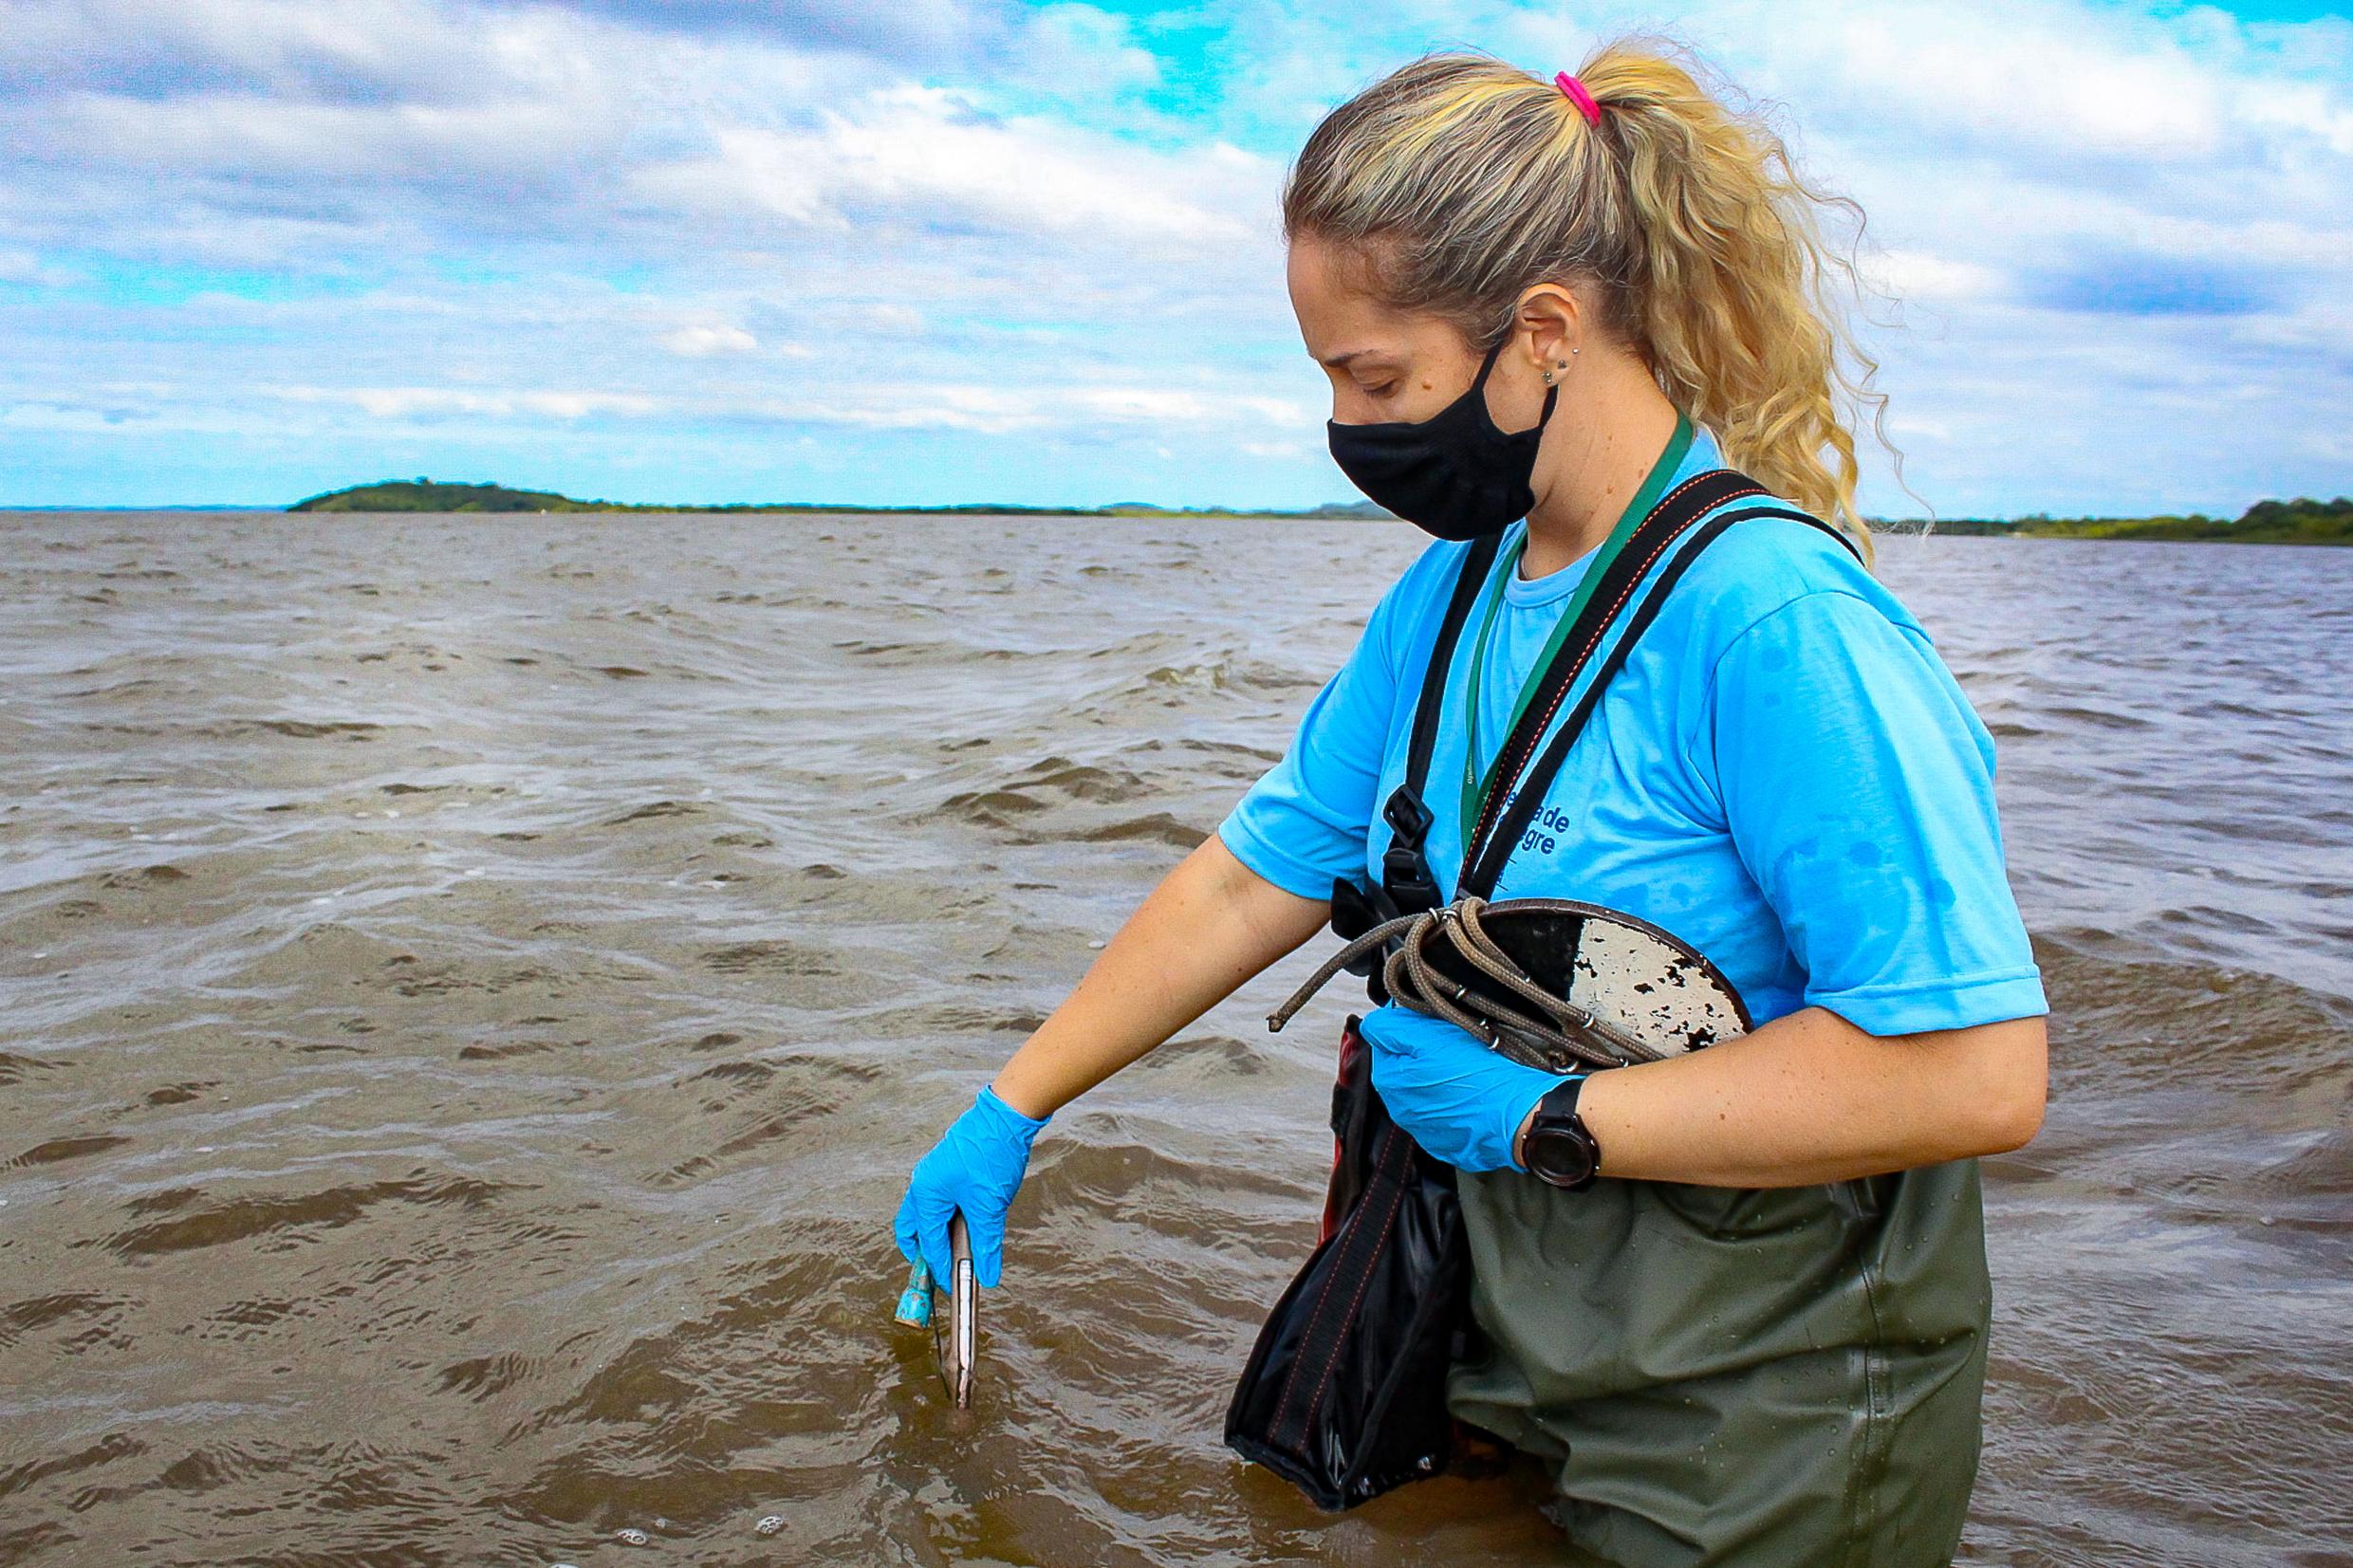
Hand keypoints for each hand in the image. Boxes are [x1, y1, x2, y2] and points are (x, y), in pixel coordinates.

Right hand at [894, 1084, 1049, 1288]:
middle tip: (938, 1273)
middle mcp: (923, 1183)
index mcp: (926, 1194)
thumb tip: (987, 1275)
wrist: (1006, 1114)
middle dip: (922, 1253)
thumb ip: (986, 1244)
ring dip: (936, 1234)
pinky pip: (939, 1199)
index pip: (929, 1242)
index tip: (954, 1288)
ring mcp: (934, 1173)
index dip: (941, 1268)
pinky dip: (947, 1218)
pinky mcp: (948, 1166)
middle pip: (913, 1228)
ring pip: (926, 1213)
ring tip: (953, 1254)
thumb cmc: (993, 1155)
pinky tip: (966, 1225)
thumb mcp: (990, 1206)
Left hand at [1367, 1017, 1570, 1172]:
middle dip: (1423, 1056)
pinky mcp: (1450, 1144)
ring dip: (1439, 1080)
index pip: (1385, 1045)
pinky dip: (1455, 1103)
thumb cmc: (1478, 1075)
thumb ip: (1392, 1028)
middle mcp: (1402, 1112)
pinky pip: (1446, 1115)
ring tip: (1467, 1071)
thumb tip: (1372, 1023)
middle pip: (1405, 1070)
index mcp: (1391, 1083)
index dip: (1408, 1030)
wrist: (1518, 1116)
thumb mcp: (1431, 1038)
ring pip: (1425, 1094)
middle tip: (1453, 1047)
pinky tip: (1473, 1094)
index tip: (1431, 1026)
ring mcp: (1426, 1132)